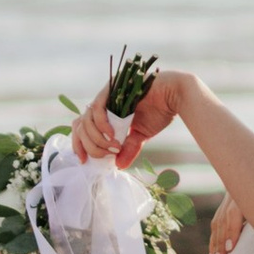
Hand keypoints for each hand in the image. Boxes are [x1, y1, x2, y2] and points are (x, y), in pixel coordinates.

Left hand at [74, 68, 191, 166]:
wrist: (174, 96)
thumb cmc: (159, 111)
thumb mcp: (140, 135)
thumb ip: (128, 148)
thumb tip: (119, 165)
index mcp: (106, 114)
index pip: (82, 129)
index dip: (79, 145)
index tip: (83, 160)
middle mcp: (103, 104)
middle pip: (80, 126)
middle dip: (90, 145)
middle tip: (106, 155)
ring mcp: (106, 95)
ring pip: (86, 119)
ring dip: (97, 138)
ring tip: (113, 147)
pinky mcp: (111, 88)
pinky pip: (97, 108)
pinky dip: (101, 124)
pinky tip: (112, 135)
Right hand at [204, 193, 245, 253]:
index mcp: (248, 193)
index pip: (234, 213)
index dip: (232, 231)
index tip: (230, 248)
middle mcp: (235, 196)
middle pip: (224, 220)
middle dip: (220, 242)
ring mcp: (228, 200)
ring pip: (217, 223)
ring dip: (215, 244)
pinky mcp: (225, 206)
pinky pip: (216, 224)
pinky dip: (215, 239)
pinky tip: (213, 253)